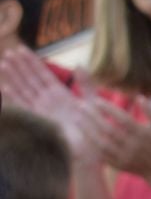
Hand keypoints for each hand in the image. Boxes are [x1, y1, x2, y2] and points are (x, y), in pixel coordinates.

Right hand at [0, 48, 93, 164]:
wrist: (90, 149)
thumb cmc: (93, 127)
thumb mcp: (91, 101)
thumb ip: (86, 83)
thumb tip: (79, 64)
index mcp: (59, 94)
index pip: (42, 74)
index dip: (32, 62)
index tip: (20, 49)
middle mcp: (47, 100)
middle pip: (30, 80)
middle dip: (20, 67)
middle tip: (9, 52)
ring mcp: (41, 110)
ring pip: (24, 91)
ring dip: (14, 78)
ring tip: (4, 64)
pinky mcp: (38, 121)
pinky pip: (23, 108)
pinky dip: (14, 99)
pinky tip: (4, 89)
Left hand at [78, 96, 150, 178]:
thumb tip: (139, 97)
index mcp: (143, 135)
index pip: (124, 119)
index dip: (110, 109)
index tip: (96, 100)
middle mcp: (133, 146)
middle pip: (110, 130)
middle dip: (94, 117)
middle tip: (81, 105)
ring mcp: (124, 157)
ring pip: (102, 142)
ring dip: (88, 129)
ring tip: (76, 117)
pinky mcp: (117, 164)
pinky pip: (100, 152)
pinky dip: (90, 142)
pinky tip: (82, 131)